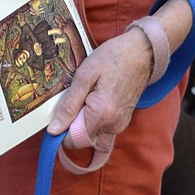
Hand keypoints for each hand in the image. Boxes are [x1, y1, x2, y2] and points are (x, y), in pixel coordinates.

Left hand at [47, 28, 153, 143]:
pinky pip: (104, 134)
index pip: (73, 141)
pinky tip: (92, 105)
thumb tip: (53, 130)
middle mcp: (113, 126)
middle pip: (82, 140)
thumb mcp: (84, 77)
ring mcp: (120, 125)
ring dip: (83, 125)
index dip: (61, 132)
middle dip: (72, 128)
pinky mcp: (123, 121)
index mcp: (101, 116)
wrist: (141, 53)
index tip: (59, 115)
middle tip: (74, 101)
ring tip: (85, 99)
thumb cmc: (112, 59)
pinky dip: (94, 126)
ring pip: (93, 138)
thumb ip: (69, 106)